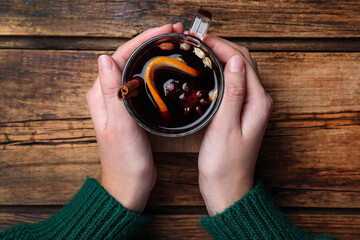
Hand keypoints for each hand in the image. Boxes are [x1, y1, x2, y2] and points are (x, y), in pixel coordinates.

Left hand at [86, 23, 184, 212]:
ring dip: (154, 54)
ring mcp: (120, 102)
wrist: (128, 184)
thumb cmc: (124, 160)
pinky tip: (168, 70)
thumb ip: (112, 92)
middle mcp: (108, 95)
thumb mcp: (119, 126)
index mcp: (101, 94)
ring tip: (174, 45)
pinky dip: (156, 72)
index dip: (143, 39)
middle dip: (151, 42)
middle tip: (174, 34)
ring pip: (137, 68)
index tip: (165, 31)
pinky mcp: (131, 110)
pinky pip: (143, 83)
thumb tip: (104, 58)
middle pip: (129, 58)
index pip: (120, 55)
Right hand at [198, 35, 272, 215]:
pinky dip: (221, 72)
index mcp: (257, 102)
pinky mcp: (240, 112)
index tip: (200, 40)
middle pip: (243, 62)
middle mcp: (258, 101)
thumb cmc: (225, 164)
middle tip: (197, 42)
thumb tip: (235, 61)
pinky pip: (233, 83)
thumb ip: (233, 93)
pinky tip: (207, 72)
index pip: (242, 61)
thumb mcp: (226, 127)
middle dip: (222, 47)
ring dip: (221, 57)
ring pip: (238, 70)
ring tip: (200, 51)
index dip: (222, 46)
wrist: (227, 188)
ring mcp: (250, 106)